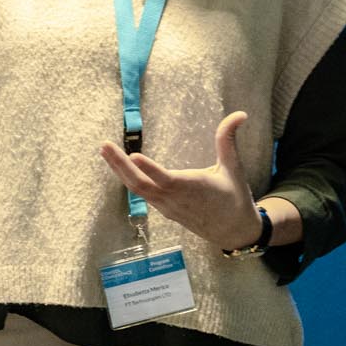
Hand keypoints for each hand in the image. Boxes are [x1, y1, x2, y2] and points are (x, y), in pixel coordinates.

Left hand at [97, 112, 257, 252]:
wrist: (233, 232)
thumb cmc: (235, 197)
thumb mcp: (234, 168)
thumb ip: (229, 140)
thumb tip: (240, 114)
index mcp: (195, 188)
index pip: (167, 179)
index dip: (150, 169)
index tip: (133, 155)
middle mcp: (177, 199)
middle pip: (143, 184)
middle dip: (121, 165)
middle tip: (105, 146)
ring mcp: (167, 206)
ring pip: (138, 190)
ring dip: (120, 171)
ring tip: (105, 151)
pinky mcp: (164, 210)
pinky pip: (142, 194)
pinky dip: (129, 180)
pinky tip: (118, 166)